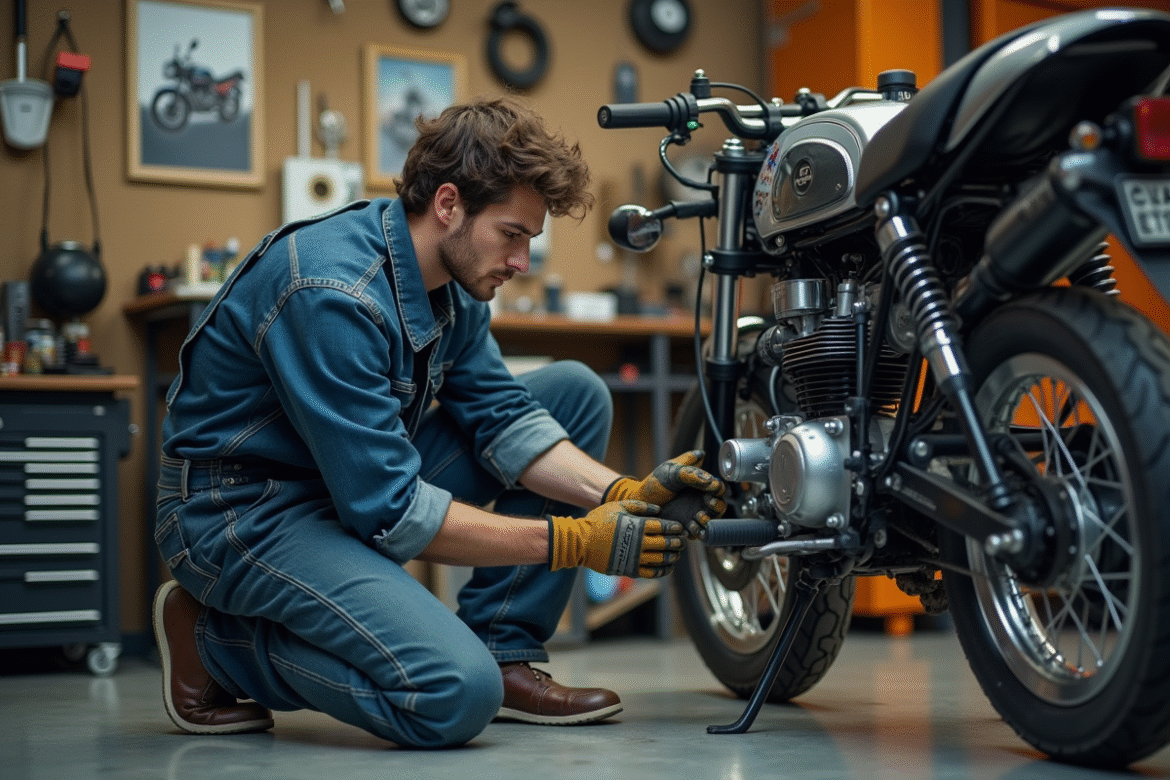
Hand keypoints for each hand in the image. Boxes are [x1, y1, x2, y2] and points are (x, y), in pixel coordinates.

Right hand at [548, 500, 685, 577]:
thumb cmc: (598, 521)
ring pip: (661, 559)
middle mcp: (639, 543)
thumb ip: (639, 506)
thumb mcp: (617, 506)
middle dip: (677, 542)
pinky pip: (652, 573)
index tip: (680, 529)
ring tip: (677, 554)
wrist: (580, 542)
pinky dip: (662, 571)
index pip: (664, 527)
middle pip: (666, 543)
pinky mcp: (630, 569)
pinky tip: (667, 567)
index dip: (674, 528)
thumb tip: (658, 510)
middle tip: (683, 542)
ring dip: (672, 556)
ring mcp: (635, 558)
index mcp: (638, 526)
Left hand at [604, 450, 725, 537]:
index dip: (718, 490)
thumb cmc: (655, 483)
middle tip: (707, 504)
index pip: (718, 487)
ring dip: (708, 520)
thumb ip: (690, 472)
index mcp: (699, 484)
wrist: (639, 501)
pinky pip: (698, 533)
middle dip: (717, 507)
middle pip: (719, 505)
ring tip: (698, 517)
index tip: (710, 492)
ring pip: (711, 521)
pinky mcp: (686, 527)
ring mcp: (693, 514)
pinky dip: (697, 531)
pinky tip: (689, 527)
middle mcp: (699, 500)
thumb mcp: (670, 470)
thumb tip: (710, 478)